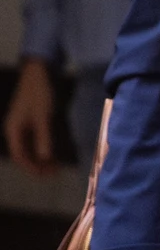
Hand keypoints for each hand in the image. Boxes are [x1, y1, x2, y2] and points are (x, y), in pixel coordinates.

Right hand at [6, 58, 58, 175]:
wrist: (39, 73)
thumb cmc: (39, 94)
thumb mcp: (43, 117)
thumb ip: (43, 137)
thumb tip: (44, 158)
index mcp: (13, 130)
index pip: (20, 155)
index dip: (31, 167)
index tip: (45, 176)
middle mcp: (15, 130)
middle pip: (24, 153)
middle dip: (37, 165)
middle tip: (54, 173)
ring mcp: (23, 125)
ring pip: (30, 147)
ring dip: (41, 158)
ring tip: (56, 166)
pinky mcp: (31, 121)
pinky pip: (35, 140)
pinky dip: (43, 147)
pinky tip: (54, 152)